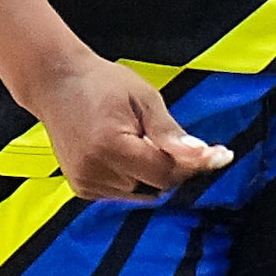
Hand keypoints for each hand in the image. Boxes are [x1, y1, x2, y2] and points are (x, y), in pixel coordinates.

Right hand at [22, 54, 233, 204]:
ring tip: (141, 140)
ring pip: (141, 192)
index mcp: (111, 147)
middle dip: (173, 167)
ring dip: (152, 173)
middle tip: (177, 142)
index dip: (193, 165)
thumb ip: (171, 132)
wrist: (56, 84)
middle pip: (155, 185)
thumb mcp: (144, 99)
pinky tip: (129, 153)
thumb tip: (201, 155)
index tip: (218, 154)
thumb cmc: (102, 84)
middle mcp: (94, 170)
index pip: (165, 173)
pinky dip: (134, 178)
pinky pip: (122, 192)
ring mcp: (85, 181)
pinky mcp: (81, 187)